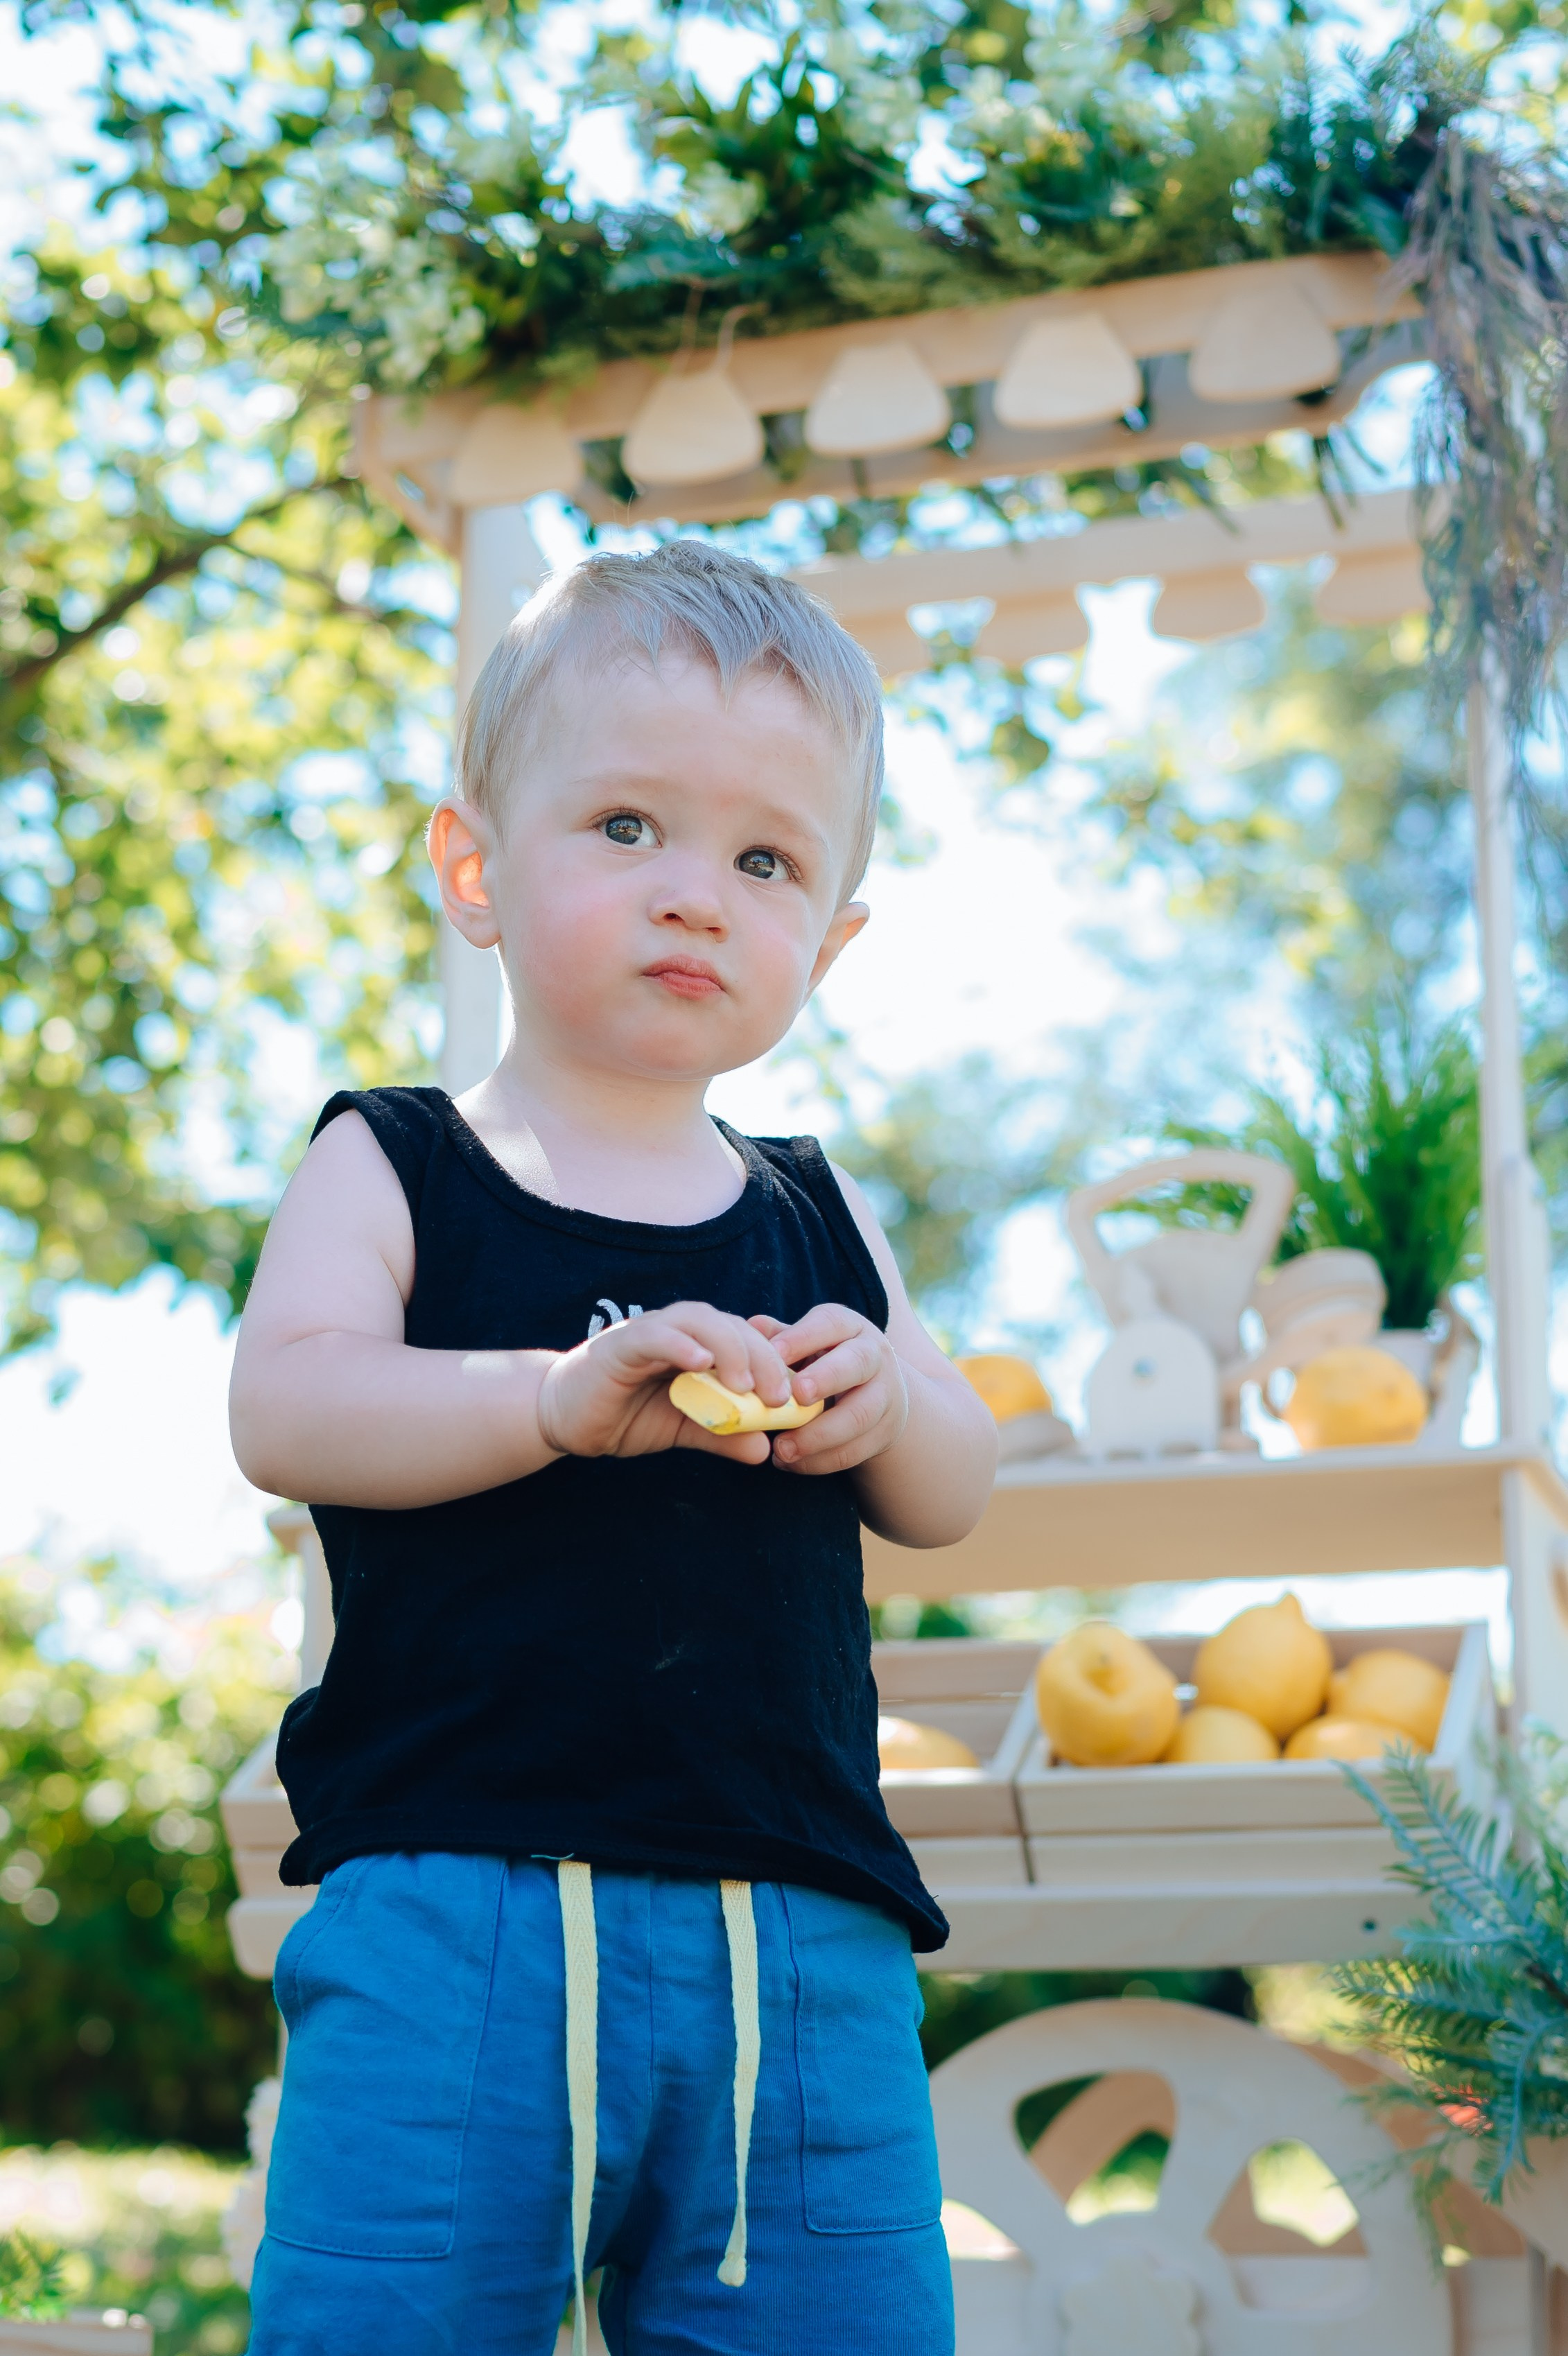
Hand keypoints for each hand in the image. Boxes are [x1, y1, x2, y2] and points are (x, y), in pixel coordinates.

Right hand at [536, 1301, 801, 1464]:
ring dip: (728, 1348)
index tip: (799, 1398)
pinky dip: (680, 1345)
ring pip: (700, 1321)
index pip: (748, 1341)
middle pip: (733, 1326)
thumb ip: (721, 1434)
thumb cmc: (624, 1416)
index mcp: (698, 1345)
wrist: (564, 1419)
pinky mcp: (622, 1343)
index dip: (777, 1363)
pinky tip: (700, 1363)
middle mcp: (679, 1330)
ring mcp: (651, 1331)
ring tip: (744, 1384)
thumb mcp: (682, 1429)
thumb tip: (766, 1450)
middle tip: (781, 1395)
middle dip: (763, 1358)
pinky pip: (656, 1335)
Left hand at [748, 1304, 908, 1476]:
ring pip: (858, 1416)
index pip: (830, 1324)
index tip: (774, 1354)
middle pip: (855, 1364)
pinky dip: (820, 1462)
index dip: (802, 1338)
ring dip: (817, 1436)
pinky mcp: (884, 1432)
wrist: (879, 1393)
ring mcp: (885, 1396)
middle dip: (825, 1379)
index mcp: (850, 1327)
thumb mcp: (809, 1343)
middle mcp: (874, 1356)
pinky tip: (791, 1463)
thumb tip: (751, 1326)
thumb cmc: (828, 1361)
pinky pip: (854, 1451)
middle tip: (795, 1396)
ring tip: (781, 1448)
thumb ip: (780, 1336)